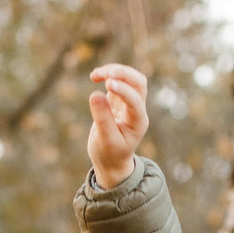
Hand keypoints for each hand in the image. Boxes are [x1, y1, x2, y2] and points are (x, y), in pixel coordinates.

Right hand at [88, 63, 148, 186]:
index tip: (106, 84)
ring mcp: (129, 103)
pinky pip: (117, 81)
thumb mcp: (105, 140)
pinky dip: (107, 75)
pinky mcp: (118, 100)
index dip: (123, 91)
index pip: (135, 101)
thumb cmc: (109, 154)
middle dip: (122, 74)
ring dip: (114, 71)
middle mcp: (137, 110)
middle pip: (139, 82)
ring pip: (129, 78)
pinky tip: (95, 76)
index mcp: (138, 122)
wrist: (111, 161)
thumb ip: (102, 119)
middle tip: (103, 74)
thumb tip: (95, 94)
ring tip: (94, 75)